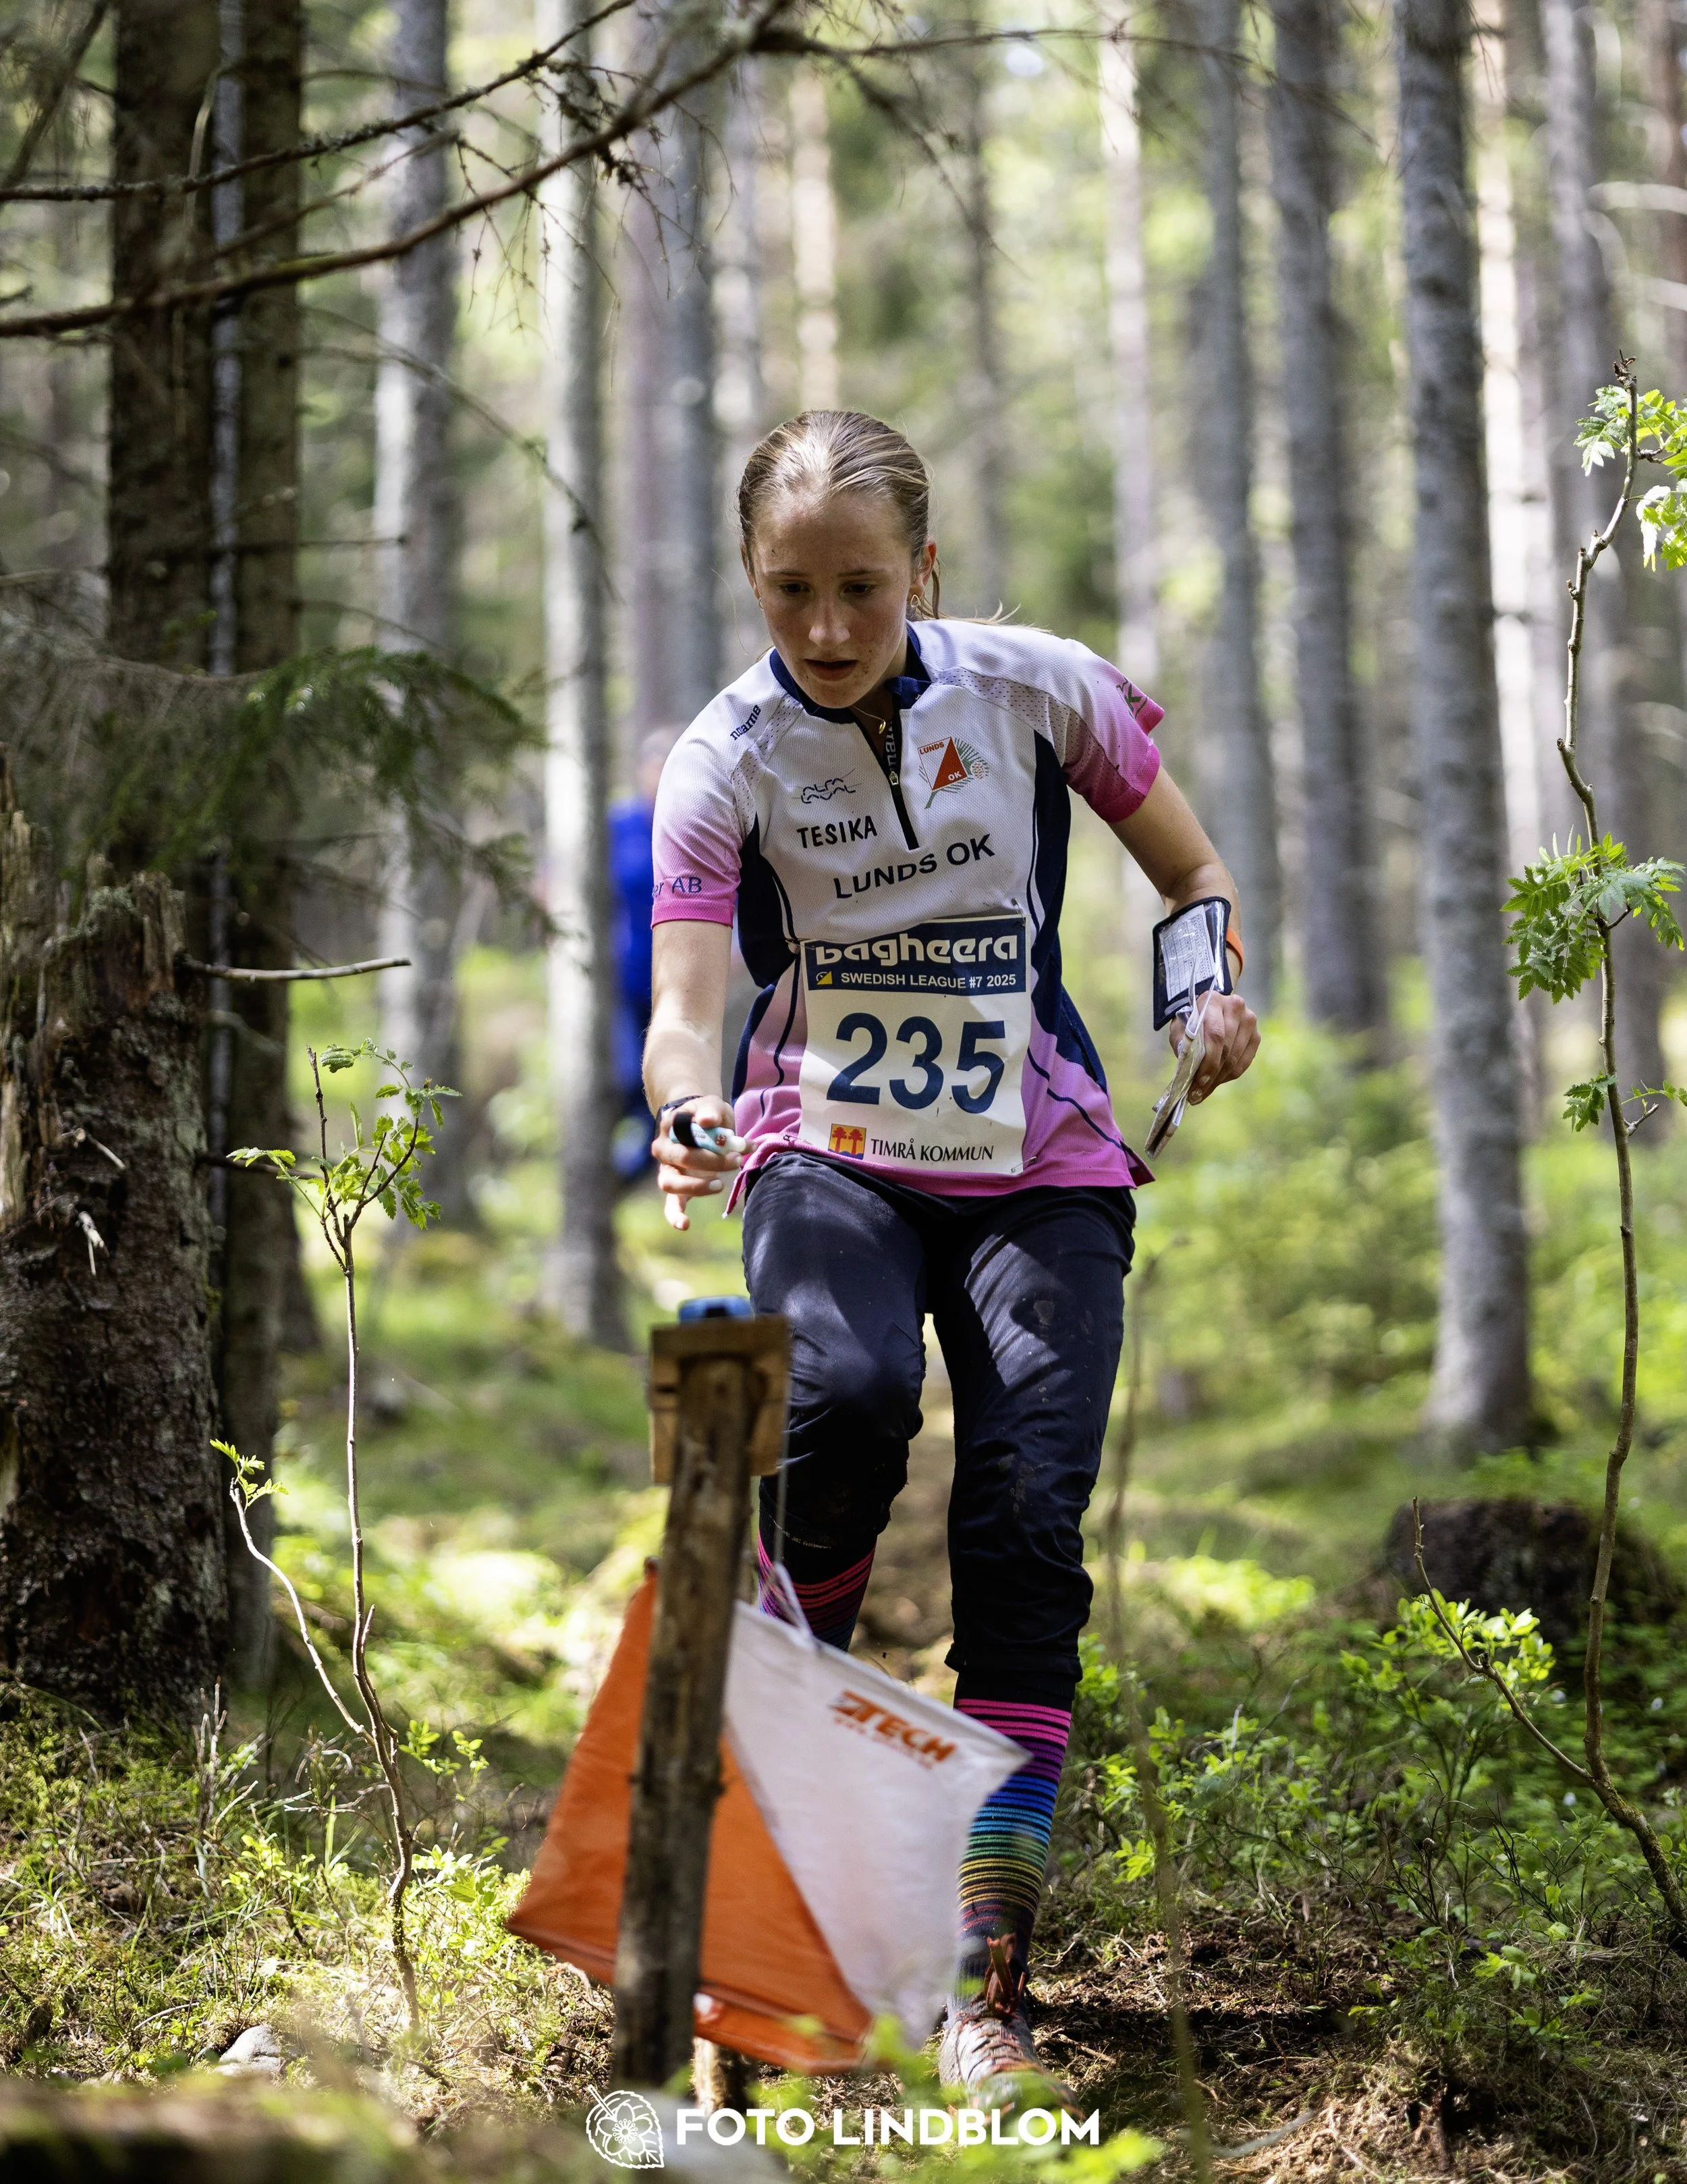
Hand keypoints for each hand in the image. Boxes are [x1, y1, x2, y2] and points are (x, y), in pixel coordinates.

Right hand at [653, 1094, 742, 1230]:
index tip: (730, 1140)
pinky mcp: (675, 1187)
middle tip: (736, 1160)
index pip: (681, 1131)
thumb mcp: (713, 1106)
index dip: (705, 1137)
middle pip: (681, 1158)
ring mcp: (667, 1169)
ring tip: (719, 1184)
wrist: (699, 1124)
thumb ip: (711, 1111)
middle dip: (710, 1161)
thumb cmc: (707, 1116)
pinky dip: (675, 1216)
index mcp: (670, 1126)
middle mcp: (663, 1149)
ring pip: (671, 1183)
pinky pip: (670, 1204)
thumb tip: (708, 1120)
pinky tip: (685, 1225)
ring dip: (696, 1186)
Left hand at [1171, 991, 1259, 1101]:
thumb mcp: (1180, 1029)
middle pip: (1227, 1049)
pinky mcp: (1256, 1036)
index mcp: (1213, 1001)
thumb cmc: (1190, 1023)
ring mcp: (1249, 1021)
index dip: (1208, 1061)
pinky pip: (1244, 1062)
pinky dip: (1229, 1076)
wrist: (1207, 1012)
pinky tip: (1216, 1082)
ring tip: (1203, 1091)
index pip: (1215, 1035)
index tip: (1197, 1081)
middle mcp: (1235, 1007)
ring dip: (1218, 1079)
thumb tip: (1189, 1070)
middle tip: (1197, 1093)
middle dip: (1211, 1075)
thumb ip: (1183, 1044)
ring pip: (1235, 1058)